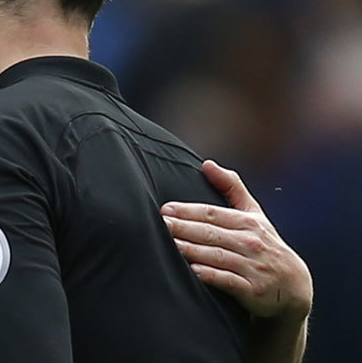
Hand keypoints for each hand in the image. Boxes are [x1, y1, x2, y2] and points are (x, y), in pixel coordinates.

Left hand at [161, 160, 311, 320]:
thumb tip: (207, 164)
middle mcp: (252, 243)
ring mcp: (253, 267)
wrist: (293, 286)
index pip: (213, 214)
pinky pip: (229, 281)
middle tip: (161, 224)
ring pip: (217, 256)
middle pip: (212, 233)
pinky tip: (193, 270)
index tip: (165, 209)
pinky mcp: (253, 290)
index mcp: (249, 223)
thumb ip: (231, 187)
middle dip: (184, 228)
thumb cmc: (265, 245)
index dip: (188, 211)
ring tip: (170, 244)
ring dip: (193, 250)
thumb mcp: (254, 214)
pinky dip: (211, 275)